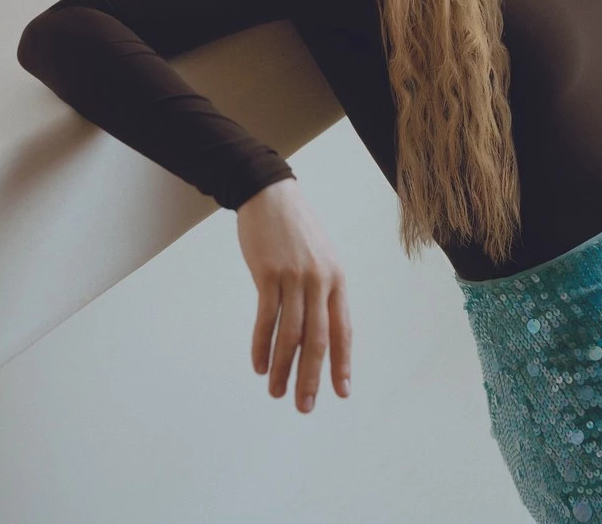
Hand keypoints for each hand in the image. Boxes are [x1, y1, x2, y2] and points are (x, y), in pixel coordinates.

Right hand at [236, 177, 352, 414]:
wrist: (270, 195)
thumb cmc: (295, 230)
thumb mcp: (320, 258)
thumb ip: (322, 292)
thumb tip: (320, 332)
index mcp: (336, 279)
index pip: (343, 329)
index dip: (342, 363)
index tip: (341, 392)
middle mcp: (319, 280)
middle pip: (318, 338)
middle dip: (311, 377)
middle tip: (304, 406)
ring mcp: (294, 276)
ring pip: (291, 333)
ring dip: (282, 368)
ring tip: (276, 391)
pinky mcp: (268, 273)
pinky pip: (266, 317)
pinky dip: (261, 345)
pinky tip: (259, 365)